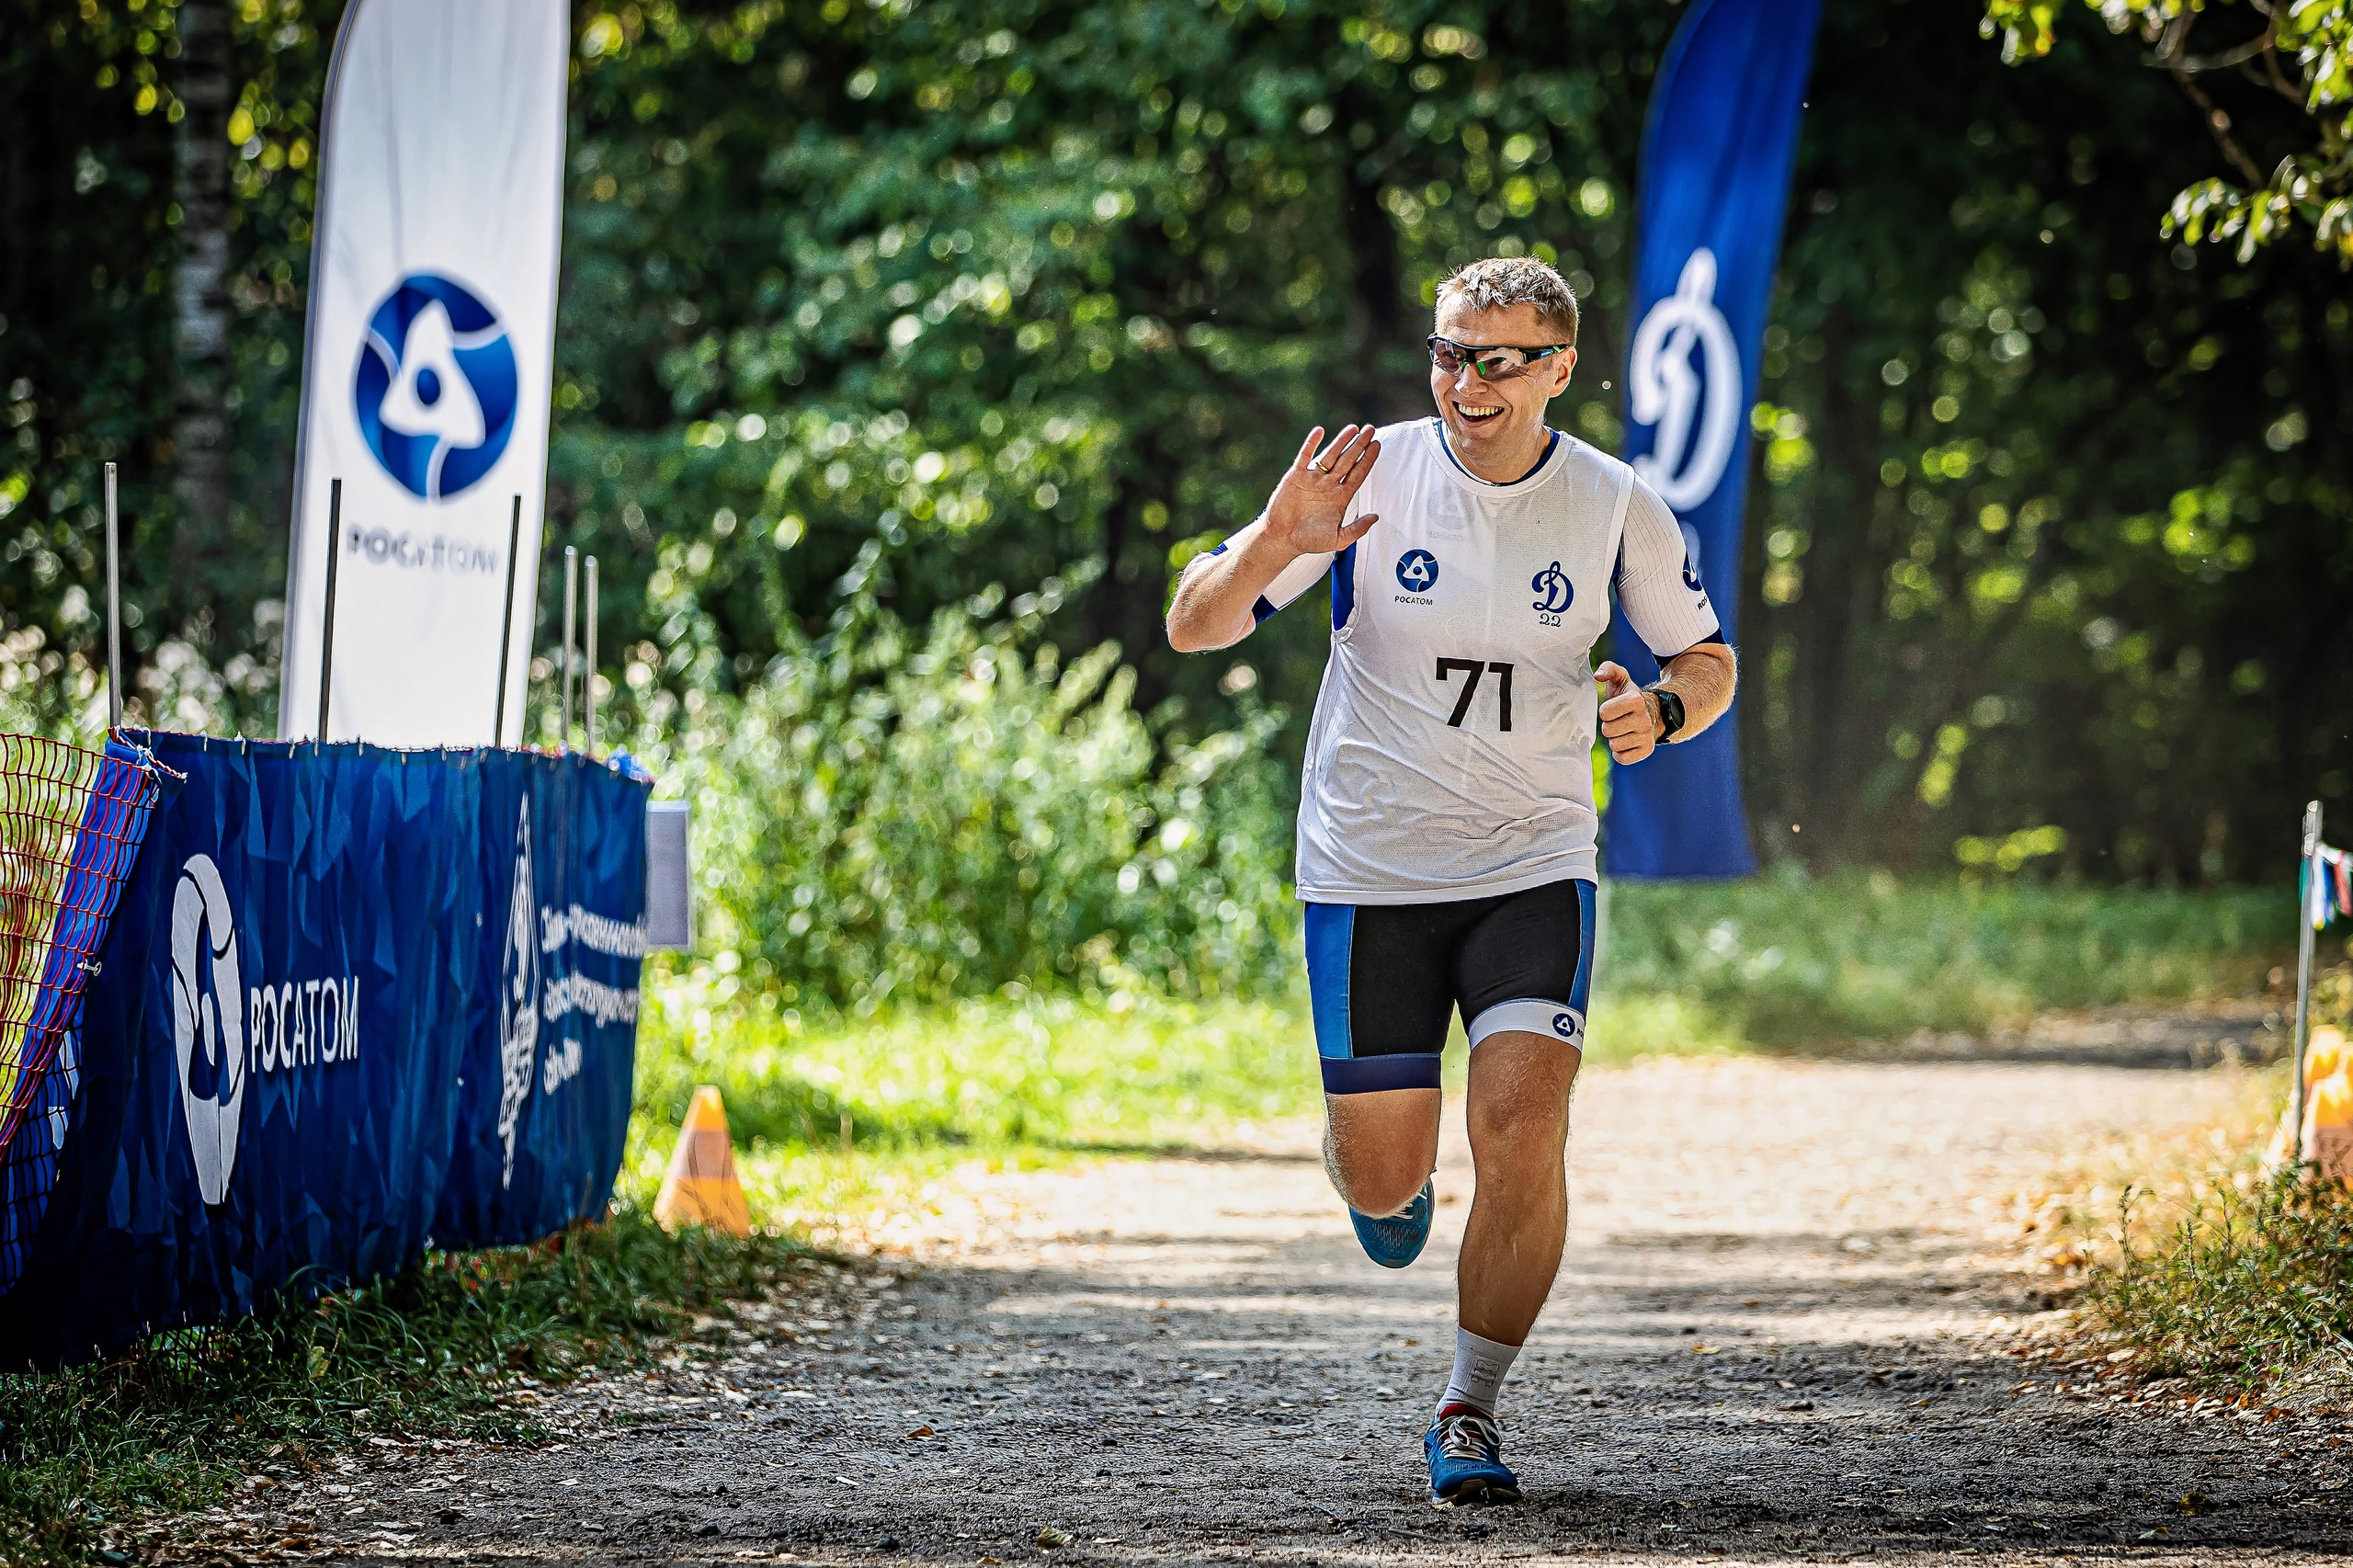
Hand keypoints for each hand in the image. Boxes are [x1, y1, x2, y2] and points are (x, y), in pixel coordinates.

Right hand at [1261, 425, 1382, 557]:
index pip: (1358, 474)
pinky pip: (1304, 456)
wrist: (1282, 539)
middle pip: (1348, 461)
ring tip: (1353, 428)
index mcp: (1340, 497)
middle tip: (1371, 430)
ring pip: (1330, 455)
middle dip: (1359, 445)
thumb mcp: (1338, 539)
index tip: (1377, 445)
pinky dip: (1311, 443)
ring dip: (1341, 441)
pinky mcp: (1296, 476)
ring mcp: (1312, 479)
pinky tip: (1319, 431)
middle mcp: (1328, 485)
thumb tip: (1376, 517)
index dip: (1368, 460)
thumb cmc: (1309, 541)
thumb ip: (1357, 529)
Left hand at [1596, 661, 1660, 764]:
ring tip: (1622, 730)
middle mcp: (1644, 719)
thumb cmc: (1628, 696)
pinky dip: (1620, 752)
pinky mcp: (1646, 750)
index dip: (1604, 711)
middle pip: (1608, 730)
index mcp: (1636, 700)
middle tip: (1617, 720)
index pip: (1605, 712)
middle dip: (1608, 725)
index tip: (1612, 708)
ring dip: (1614, 739)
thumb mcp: (1621, 678)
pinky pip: (1623, 758)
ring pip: (1615, 745)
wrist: (1652, 713)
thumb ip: (1608, 669)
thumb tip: (1598, 676)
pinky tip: (1625, 741)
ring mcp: (1647, 736)